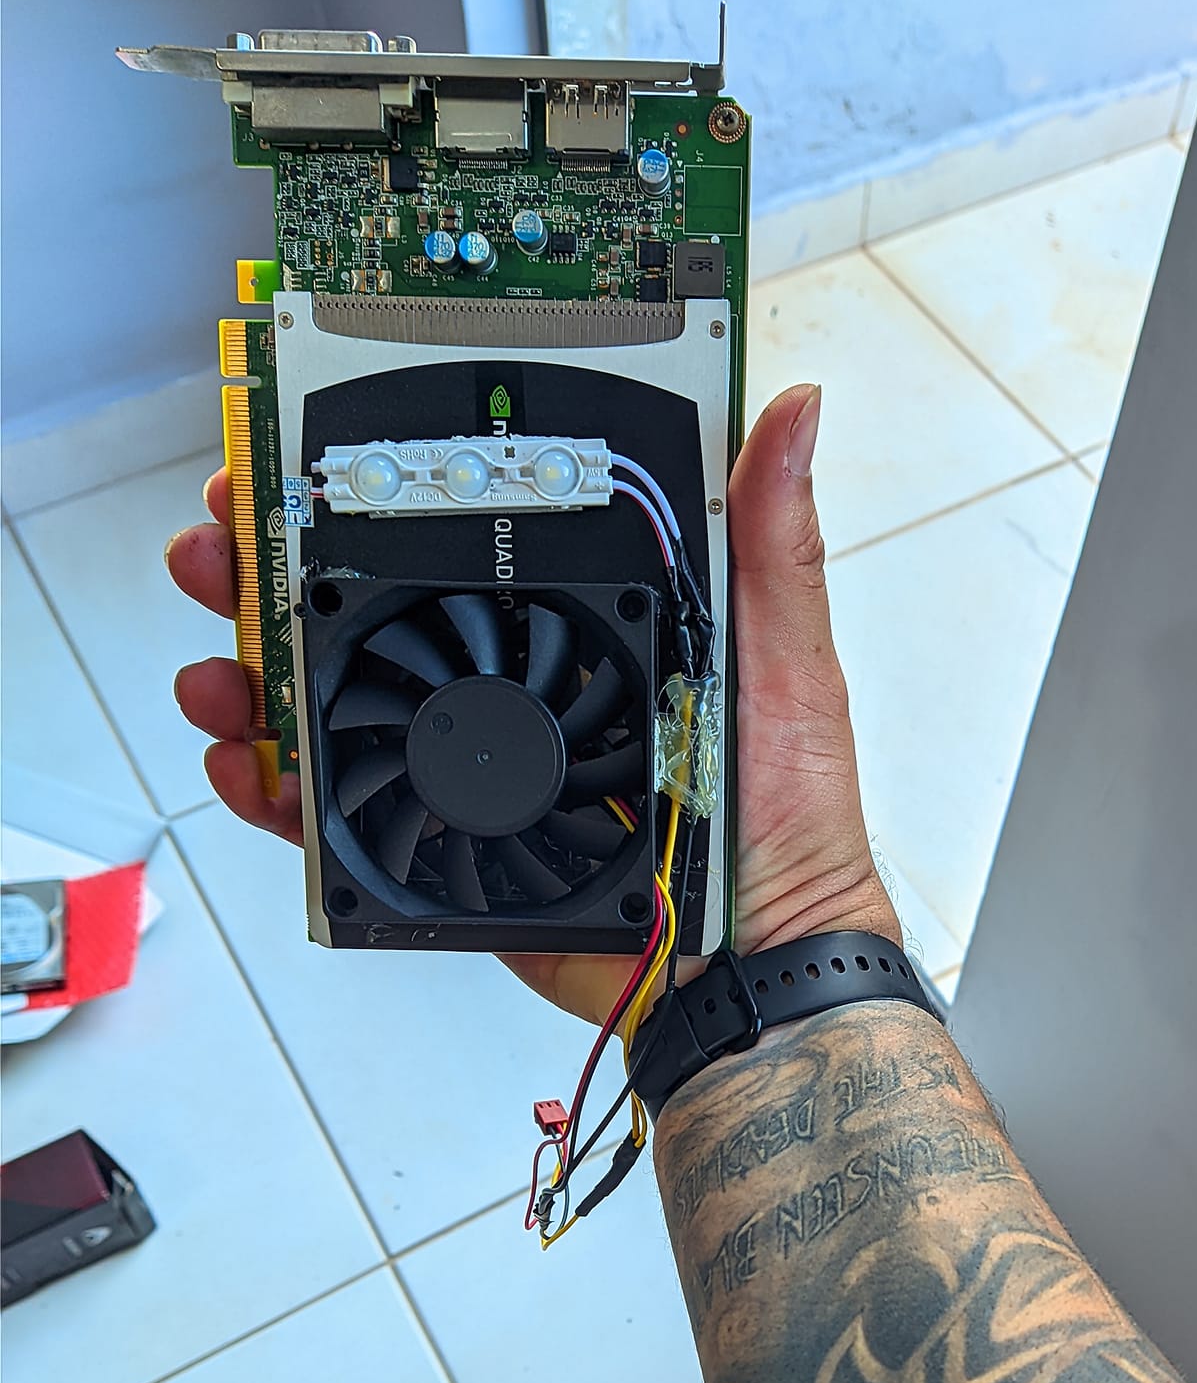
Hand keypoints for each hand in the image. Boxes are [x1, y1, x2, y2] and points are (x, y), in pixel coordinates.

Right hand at [167, 383, 896, 1020]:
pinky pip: (346, 813)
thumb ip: (772, 548)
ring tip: (218, 667)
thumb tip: (792, 415)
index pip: (463, 531)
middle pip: (376, 606)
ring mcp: (478, 762)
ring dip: (256, 673)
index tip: (304, 451)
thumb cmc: (784, 823)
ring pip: (342, 702)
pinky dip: (279, 789)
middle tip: (222, 546)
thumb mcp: (786, 665)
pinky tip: (245, 762)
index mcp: (587, 620)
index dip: (379, 485)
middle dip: (278, 571)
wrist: (752, 967)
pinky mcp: (455, 840)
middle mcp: (519, 681)